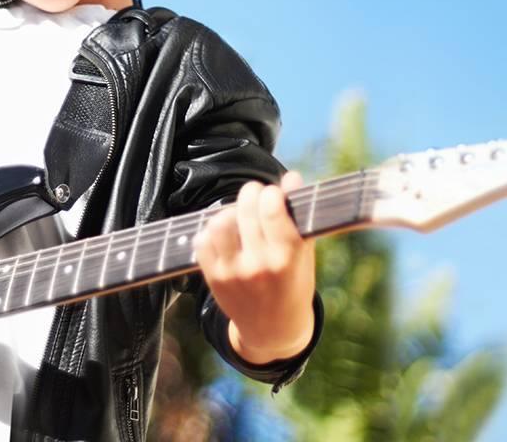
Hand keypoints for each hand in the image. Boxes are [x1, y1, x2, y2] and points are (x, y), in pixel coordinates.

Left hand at [193, 171, 316, 364]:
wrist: (273, 330)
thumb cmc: (293, 283)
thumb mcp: (303, 253)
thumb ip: (298, 215)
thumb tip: (293, 177)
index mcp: (287, 258)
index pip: (271, 210)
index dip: (270, 193)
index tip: (273, 193)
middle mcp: (259, 266)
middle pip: (244, 210)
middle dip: (250, 194)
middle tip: (255, 195)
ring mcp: (233, 273)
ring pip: (219, 223)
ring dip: (228, 212)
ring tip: (238, 216)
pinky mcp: (213, 279)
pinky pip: (202, 240)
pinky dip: (211, 231)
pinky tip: (226, 235)